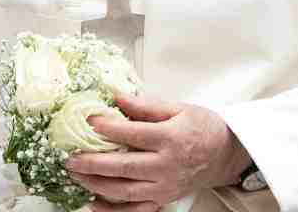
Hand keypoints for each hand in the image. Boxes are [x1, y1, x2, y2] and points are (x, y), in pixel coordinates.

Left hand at [63, 96, 250, 211]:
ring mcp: (165, 186)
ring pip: (126, 191)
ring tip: (76, 175)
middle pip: (125, 167)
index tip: (88, 121)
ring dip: (98, 185)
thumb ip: (145, 105)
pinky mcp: (164, 199)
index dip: (109, 128)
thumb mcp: (178, 108)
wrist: (226, 154)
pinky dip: (113, 211)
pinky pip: (136, 210)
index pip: (134, 134)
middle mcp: (167, 166)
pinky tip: (92, 205)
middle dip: (94, 164)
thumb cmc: (202, 128)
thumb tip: (116, 96)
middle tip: (71, 159)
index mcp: (171, 139)